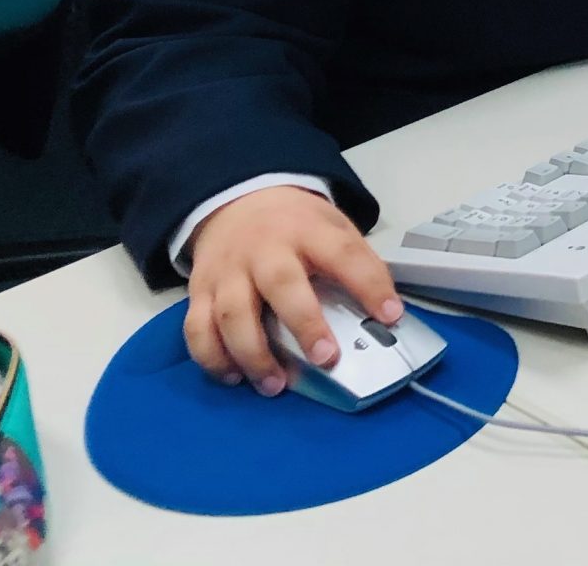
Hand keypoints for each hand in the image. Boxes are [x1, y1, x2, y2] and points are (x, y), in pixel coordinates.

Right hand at [184, 185, 400, 391]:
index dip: (370, 284)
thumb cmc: (295, 226)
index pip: (344, 253)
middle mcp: (265, 248)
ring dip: (254, 354)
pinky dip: (212, 358)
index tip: (390, 316)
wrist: (238, 203)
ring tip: (276, 384)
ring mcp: (228, 270)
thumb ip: (353, 264)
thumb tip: (383, 314)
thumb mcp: (332, 228)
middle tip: (326, 359)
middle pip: (281, 283)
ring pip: (232, 313)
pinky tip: (234, 376)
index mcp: (308, 230)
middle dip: (305, 324)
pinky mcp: (199, 290)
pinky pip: (197, 328)